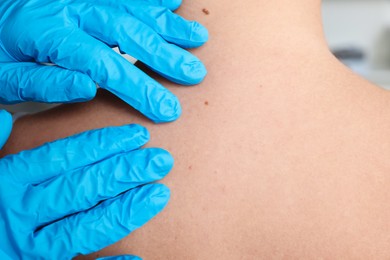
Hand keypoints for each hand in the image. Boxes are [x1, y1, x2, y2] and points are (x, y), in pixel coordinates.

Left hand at [0, 0, 207, 122]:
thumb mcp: (6, 76)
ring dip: (168, 25)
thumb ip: (44, 82)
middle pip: (127, 32)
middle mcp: (71, 9)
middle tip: (194, 75)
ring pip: (133, 9)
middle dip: (164, 56)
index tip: (166, 110)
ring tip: (198, 39)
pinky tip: (175, 2)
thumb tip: (89, 88)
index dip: (139, 88)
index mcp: (50, 33)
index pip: (104, 64)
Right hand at [0, 118, 172, 258]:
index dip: (104, 144)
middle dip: (125, 173)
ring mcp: (30, 246)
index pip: (65, 157)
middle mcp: (22, 213)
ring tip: (160, 195)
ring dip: (125, 211)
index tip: (138, 135)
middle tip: (161, 160)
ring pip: (85, 227)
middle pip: (83, 188)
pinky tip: (138, 258)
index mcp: (9, 180)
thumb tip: (6, 118)